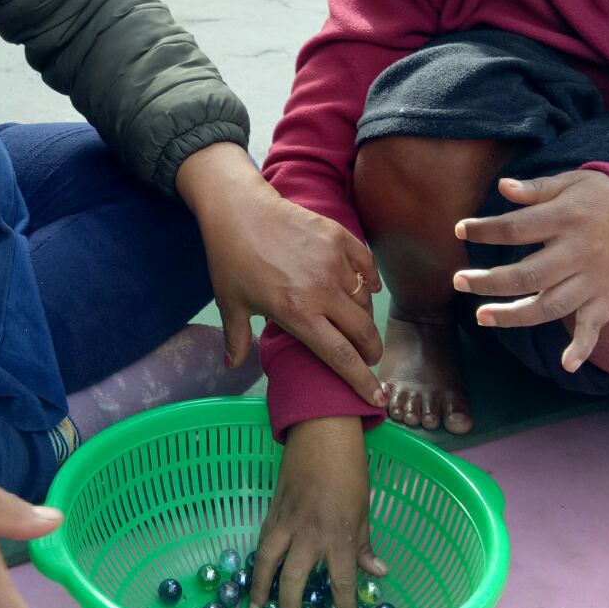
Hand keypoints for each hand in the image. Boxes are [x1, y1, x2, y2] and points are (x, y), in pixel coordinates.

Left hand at [176, 144, 384, 407]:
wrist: (238, 209)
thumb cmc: (231, 258)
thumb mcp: (230, 302)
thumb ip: (236, 338)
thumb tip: (232, 366)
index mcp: (298, 313)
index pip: (340, 356)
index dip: (362, 381)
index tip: (378, 398)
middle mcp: (322, 290)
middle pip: (361, 332)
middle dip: (370, 351)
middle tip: (369, 358)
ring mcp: (334, 261)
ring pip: (364, 300)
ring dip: (365, 317)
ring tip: (357, 324)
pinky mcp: (339, 237)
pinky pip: (365, 265)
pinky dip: (370, 281)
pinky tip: (368, 288)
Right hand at [246, 416, 385, 607]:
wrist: (321, 434)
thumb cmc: (350, 469)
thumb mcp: (364, 508)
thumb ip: (364, 544)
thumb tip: (377, 573)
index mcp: (338, 537)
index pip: (341, 585)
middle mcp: (309, 535)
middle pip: (293, 581)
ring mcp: (286, 523)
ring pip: (267, 564)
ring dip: (260, 591)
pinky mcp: (272, 511)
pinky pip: (262, 543)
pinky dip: (258, 563)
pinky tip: (256, 576)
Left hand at [453, 169, 608, 371]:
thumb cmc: (602, 197)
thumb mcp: (572, 182)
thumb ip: (537, 189)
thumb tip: (502, 187)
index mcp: (566, 219)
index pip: (516, 228)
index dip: (485, 230)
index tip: (460, 230)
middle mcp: (579, 253)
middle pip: (528, 274)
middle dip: (489, 281)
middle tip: (458, 281)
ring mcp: (593, 280)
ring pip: (551, 306)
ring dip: (515, 315)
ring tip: (482, 316)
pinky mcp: (606, 299)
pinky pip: (594, 327)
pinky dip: (583, 347)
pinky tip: (566, 364)